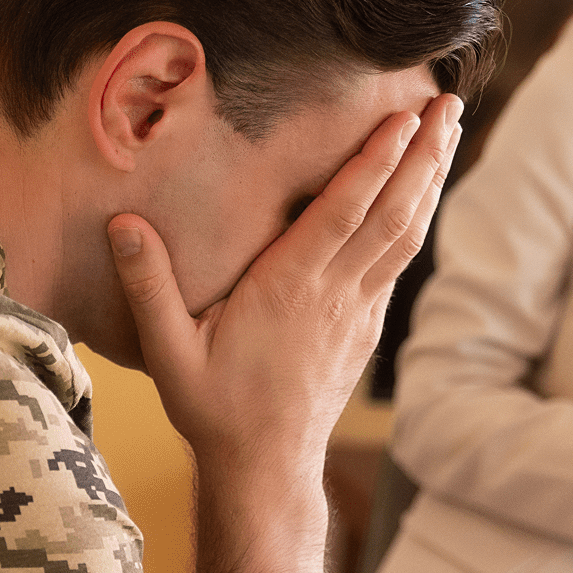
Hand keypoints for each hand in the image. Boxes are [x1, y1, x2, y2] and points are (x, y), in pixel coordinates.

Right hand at [107, 96, 462, 485]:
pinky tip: (422, 195)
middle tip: (447, 105)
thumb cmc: (216, 410)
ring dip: (429, 182)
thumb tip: (123, 225)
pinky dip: (416, 220)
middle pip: (392, 215)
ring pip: (404, 236)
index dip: (376, 164)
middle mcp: (334, 295)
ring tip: (448, 133)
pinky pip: (398, 262)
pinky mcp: (364, 328)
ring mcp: (356, 312)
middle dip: (422, 157)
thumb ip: (148, 288)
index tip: (404, 119)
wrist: (265, 467)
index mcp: (290, 290)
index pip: (344, 214)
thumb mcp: (169, 353)